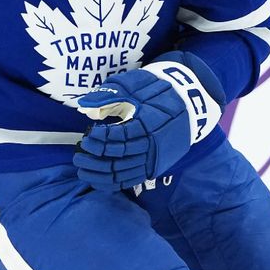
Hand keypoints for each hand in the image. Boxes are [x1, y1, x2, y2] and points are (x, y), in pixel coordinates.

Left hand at [74, 58, 222, 190]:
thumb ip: (108, 96)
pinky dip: (113, 183)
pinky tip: (97, 180)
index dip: (100, 138)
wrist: (190, 103)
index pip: (119, 137)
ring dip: (100, 173)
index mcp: (148, 123)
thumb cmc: (157, 91)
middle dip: (95, 158)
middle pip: (119, 157)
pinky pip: (132, 180)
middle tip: (78, 154)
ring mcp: (155, 158)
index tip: (88, 135)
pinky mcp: (156, 167)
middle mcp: (152, 144)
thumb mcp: (134, 86)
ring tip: (82, 168)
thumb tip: (84, 107)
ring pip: (123, 172)